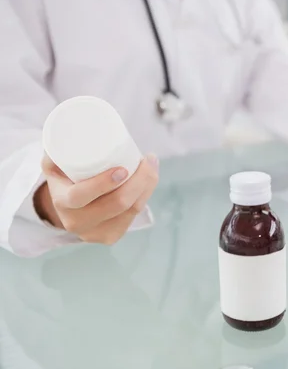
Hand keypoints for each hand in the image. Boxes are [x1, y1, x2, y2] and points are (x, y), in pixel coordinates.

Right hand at [34, 154, 158, 244]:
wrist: (66, 207)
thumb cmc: (64, 177)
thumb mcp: (54, 163)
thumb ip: (57, 148)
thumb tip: (66, 132)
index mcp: (62, 203)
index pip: (81, 196)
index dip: (104, 183)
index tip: (123, 168)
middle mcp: (77, 222)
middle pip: (117, 204)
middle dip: (141, 180)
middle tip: (148, 159)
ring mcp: (96, 233)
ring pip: (132, 210)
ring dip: (148, 185)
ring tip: (152, 164)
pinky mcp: (112, 236)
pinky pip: (134, 217)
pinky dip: (145, 196)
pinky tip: (150, 182)